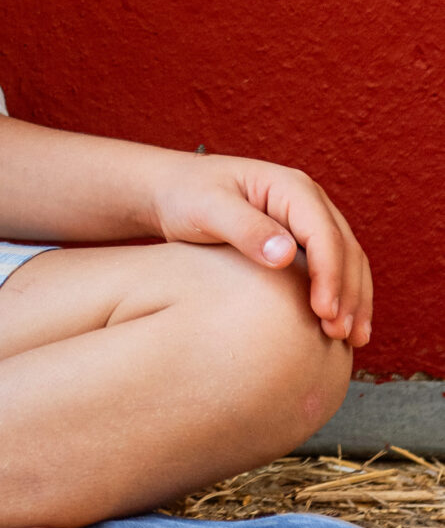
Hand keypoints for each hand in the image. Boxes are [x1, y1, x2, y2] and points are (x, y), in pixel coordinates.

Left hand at [149, 153, 371, 346]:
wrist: (171, 189)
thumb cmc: (186, 195)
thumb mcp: (207, 208)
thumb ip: (245, 228)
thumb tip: (286, 255)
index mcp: (290, 188)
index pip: (324, 235)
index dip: (330, 275)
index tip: (325, 313)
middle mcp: (308, 201)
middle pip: (345, 250)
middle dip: (350, 294)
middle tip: (342, 336)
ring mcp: (309, 221)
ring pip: (348, 262)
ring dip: (355, 300)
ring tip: (353, 339)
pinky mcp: (303, 241)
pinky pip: (334, 269)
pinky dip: (344, 297)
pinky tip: (343, 327)